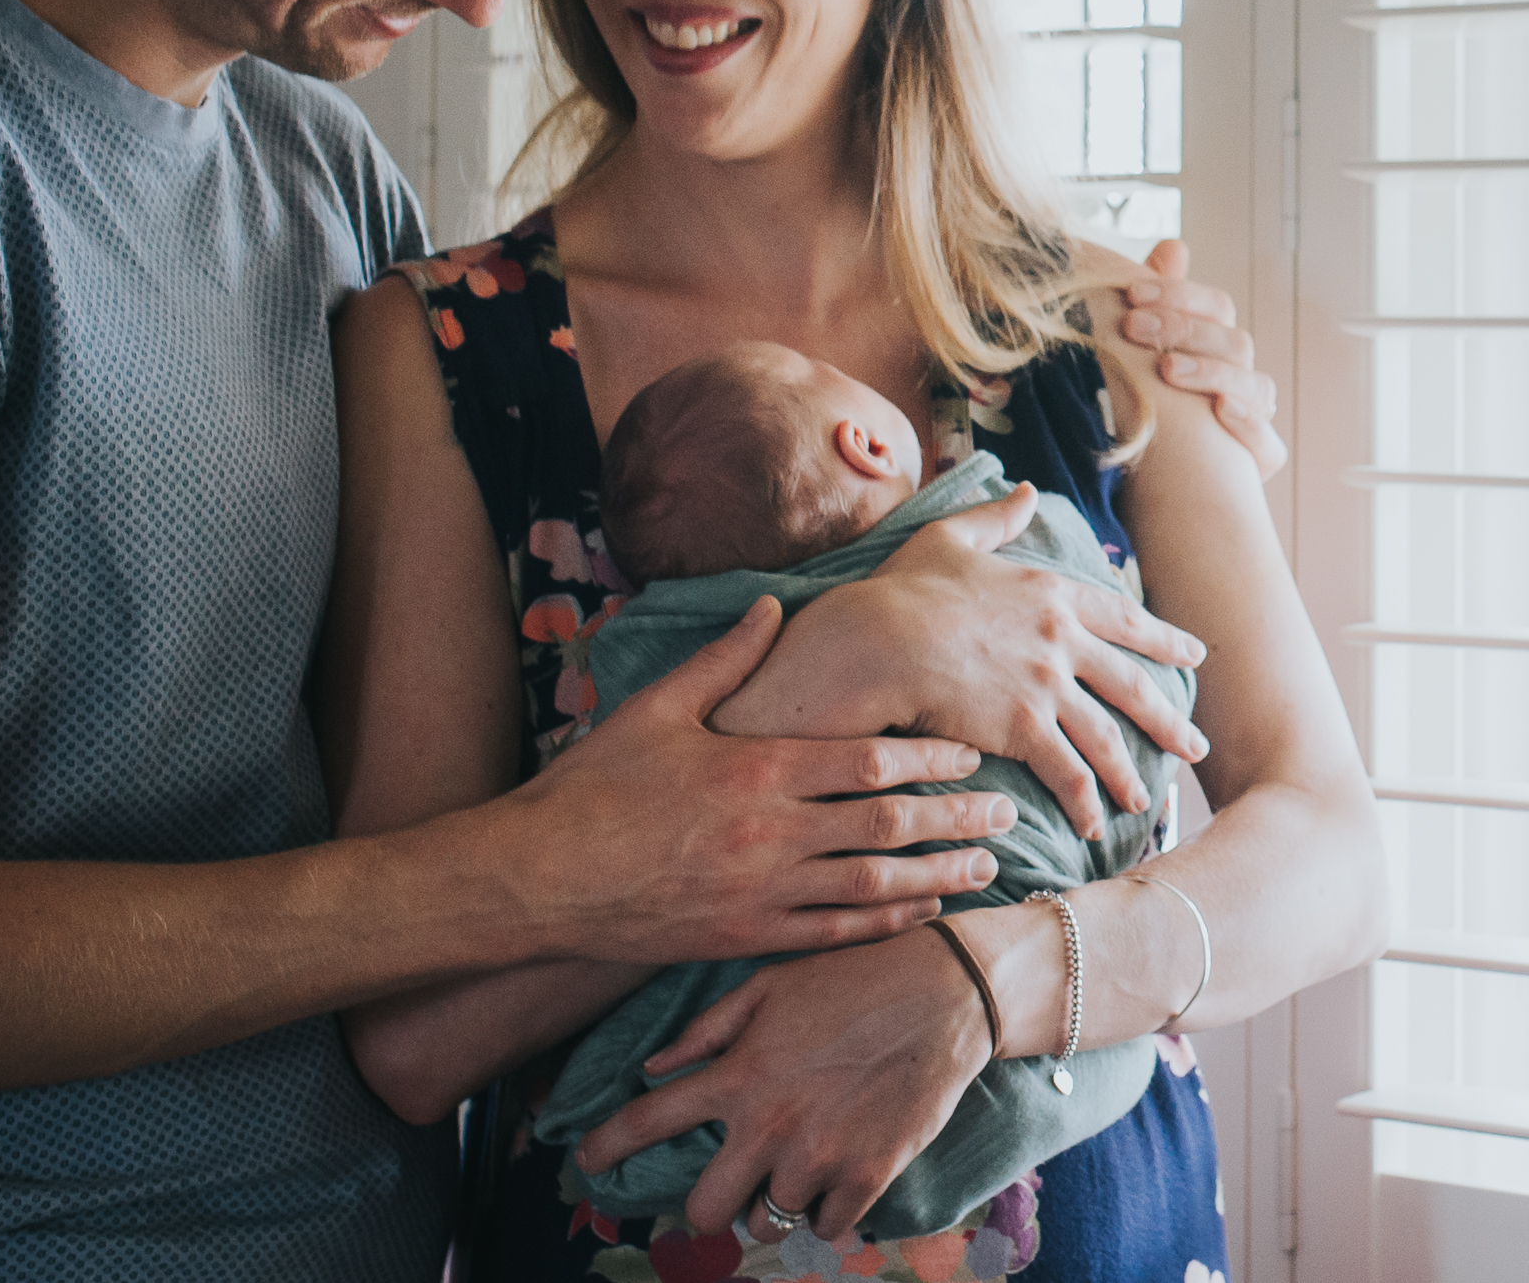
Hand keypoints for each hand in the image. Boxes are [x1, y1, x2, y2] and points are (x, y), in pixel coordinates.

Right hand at [512, 596, 1009, 963]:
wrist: (540, 877)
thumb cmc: (593, 787)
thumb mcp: (655, 707)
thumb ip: (726, 661)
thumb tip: (774, 607)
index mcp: (756, 769)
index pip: (869, 758)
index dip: (930, 755)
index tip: (972, 751)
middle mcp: (772, 833)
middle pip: (888, 824)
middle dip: (955, 816)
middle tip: (1006, 810)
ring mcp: (763, 892)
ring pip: (875, 885)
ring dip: (937, 874)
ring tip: (985, 866)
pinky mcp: (747, 938)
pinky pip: (835, 934)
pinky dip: (885, 924)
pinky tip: (920, 914)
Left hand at [573, 925, 991, 1241]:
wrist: (944, 993)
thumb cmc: (850, 980)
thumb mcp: (768, 985)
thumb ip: (706, 1031)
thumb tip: (652, 1069)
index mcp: (739, 1072)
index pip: (650, 1121)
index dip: (607, 1147)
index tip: (585, 1163)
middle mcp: (771, 1124)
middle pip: (706, 1208)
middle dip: (707, 1204)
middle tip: (725, 1183)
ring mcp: (820, 1157)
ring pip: (767, 1221)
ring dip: (771, 1202)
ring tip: (793, 1164)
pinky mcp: (869, 1177)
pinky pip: (824, 1228)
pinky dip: (822, 1211)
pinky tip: (832, 1173)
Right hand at [716, 484, 1207, 841]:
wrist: (877, 638)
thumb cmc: (901, 589)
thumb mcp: (950, 539)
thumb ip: (995, 517)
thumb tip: (1026, 490)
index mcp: (1050, 592)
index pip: (1123, 618)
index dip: (1162, 639)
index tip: (1194, 656)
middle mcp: (1060, 639)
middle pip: (1131, 684)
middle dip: (1167, 718)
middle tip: (1194, 744)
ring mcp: (1046, 685)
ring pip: (1105, 736)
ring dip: (1128, 772)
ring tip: (1146, 799)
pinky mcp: (1023, 727)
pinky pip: (1066, 772)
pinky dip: (1084, 801)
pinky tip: (1095, 824)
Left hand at [1123, 240, 1286, 479]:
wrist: (1146, 492)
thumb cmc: (1147, 417)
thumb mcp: (1140, 359)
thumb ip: (1158, 304)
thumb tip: (1173, 246)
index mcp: (1218, 350)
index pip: (1216, 308)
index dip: (1178, 294)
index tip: (1131, 293)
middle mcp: (1241, 382)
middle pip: (1232, 341)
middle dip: (1182, 329)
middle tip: (1133, 327)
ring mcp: (1253, 422)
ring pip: (1254, 385)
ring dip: (1210, 372)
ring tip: (1168, 370)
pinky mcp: (1256, 463)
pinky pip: (1267, 443)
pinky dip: (1247, 423)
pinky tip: (1222, 410)